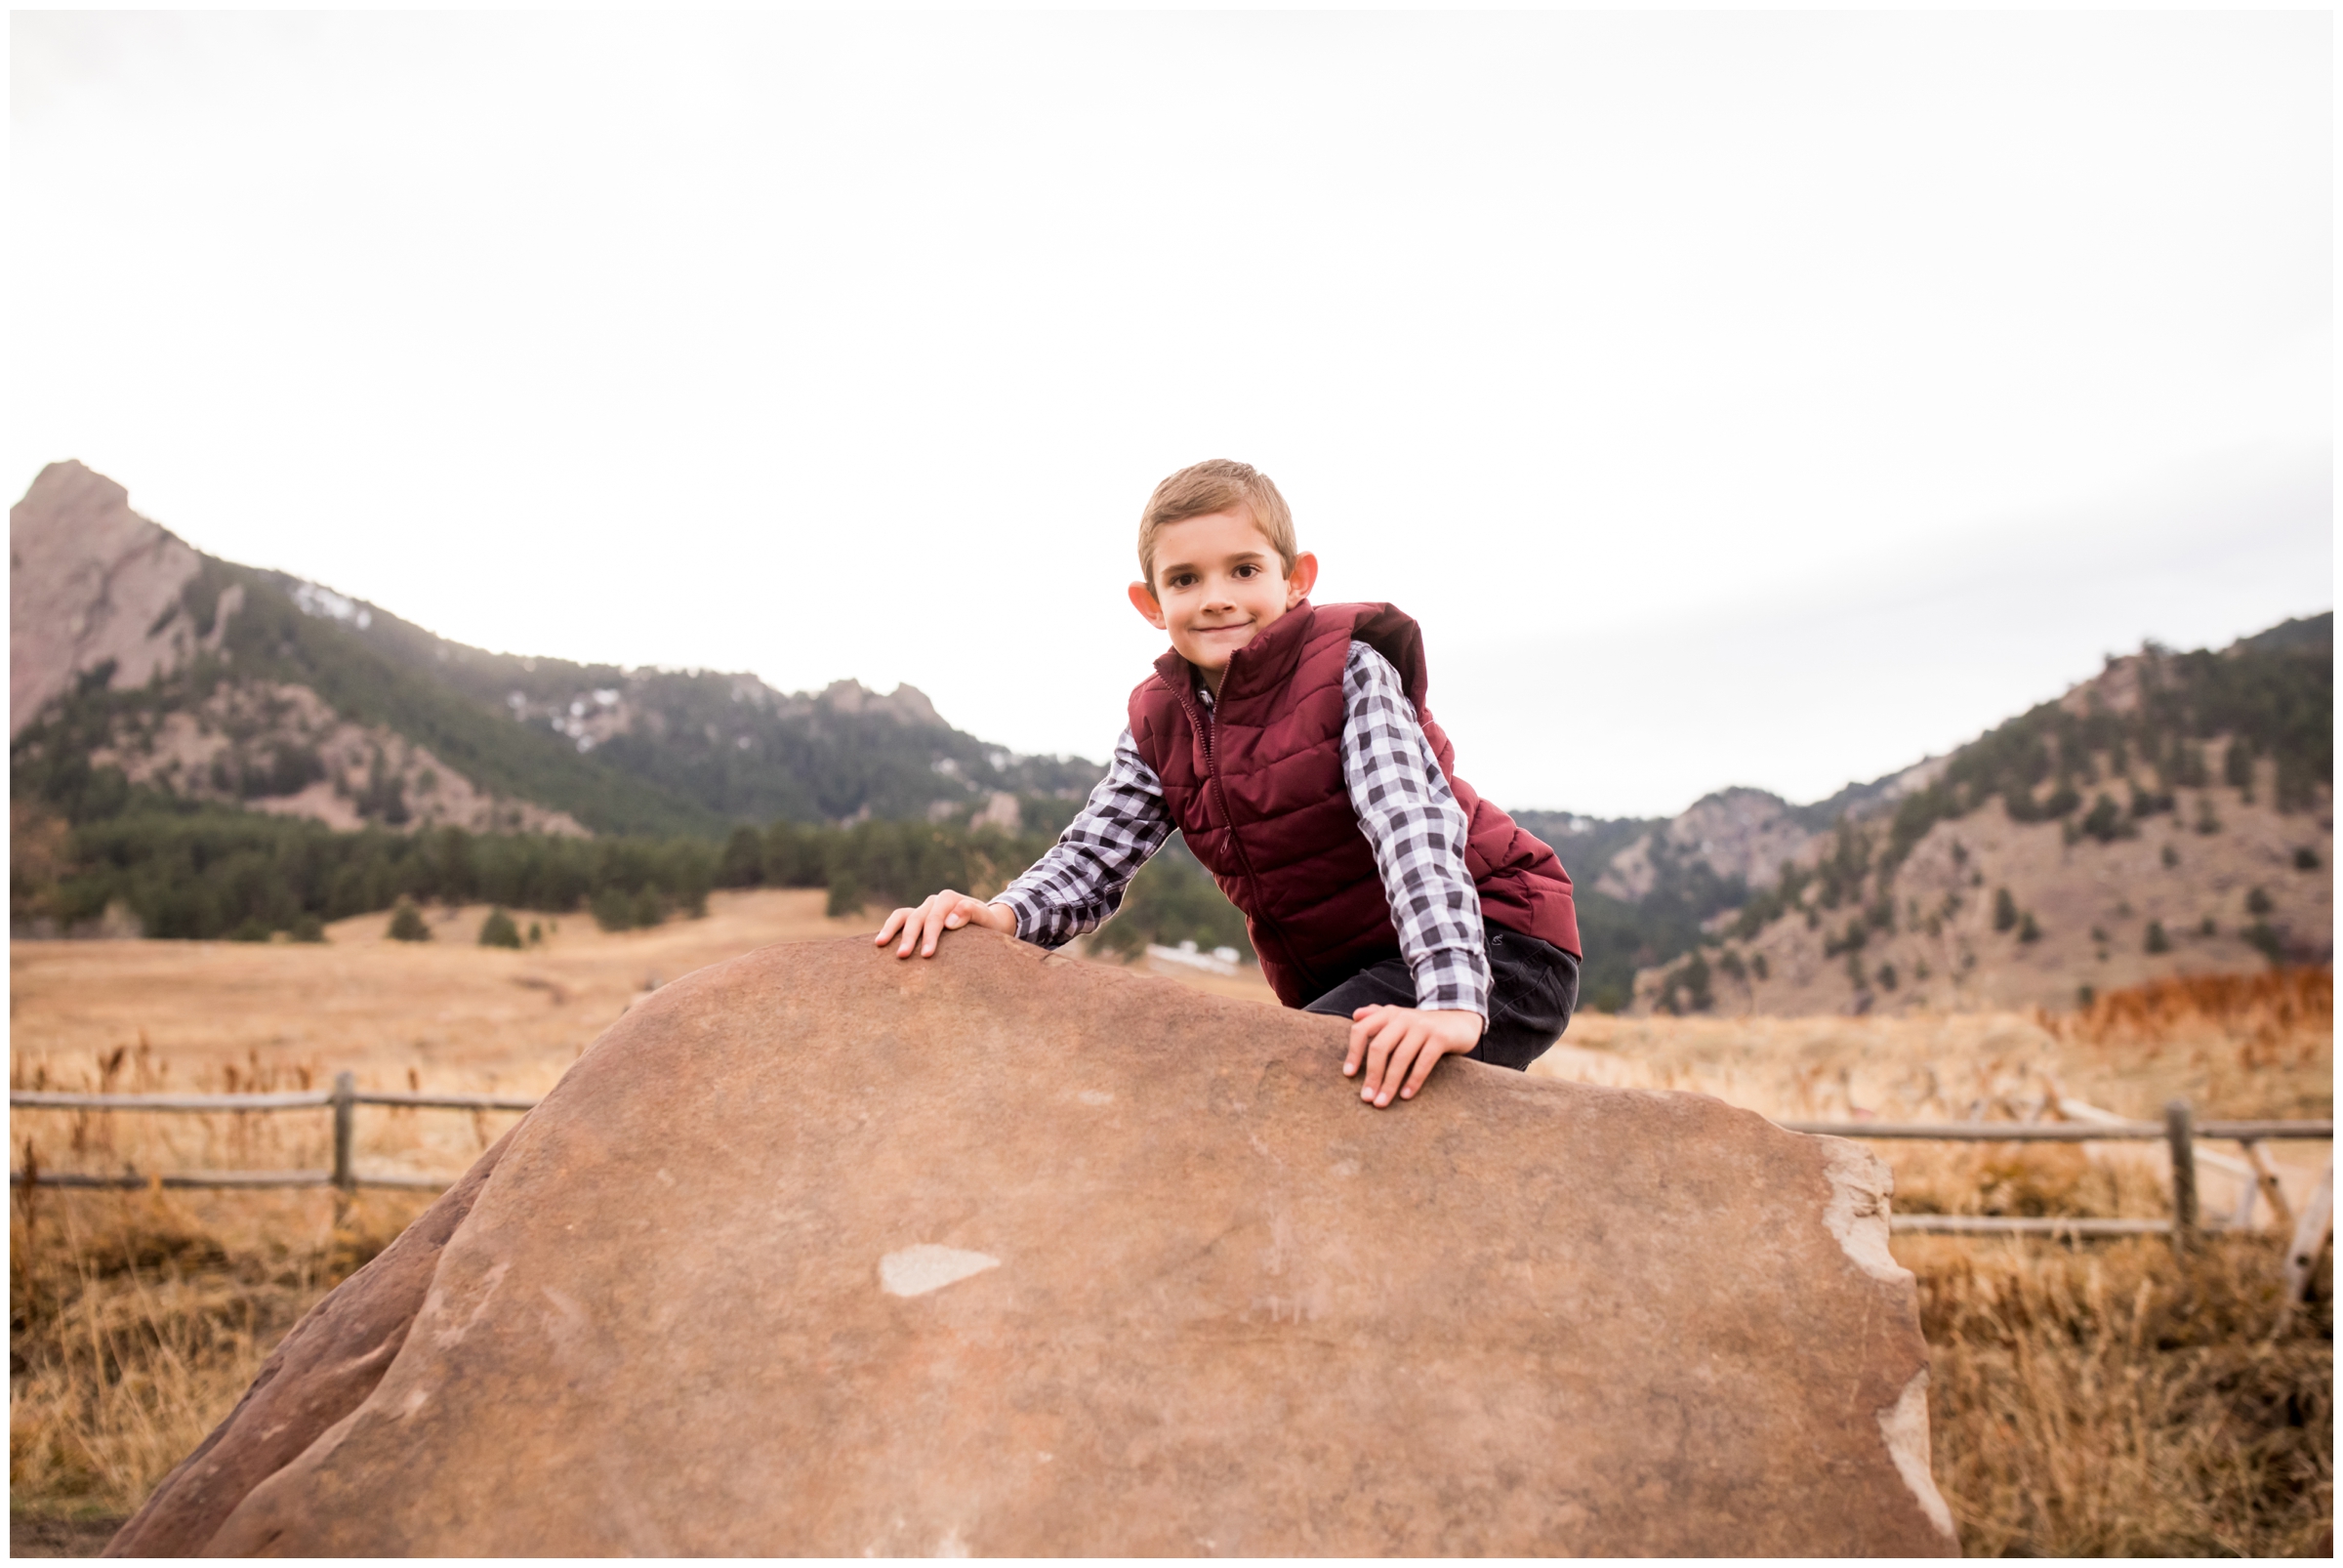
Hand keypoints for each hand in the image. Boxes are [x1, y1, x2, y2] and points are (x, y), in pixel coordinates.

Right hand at [874, 890, 1016, 957]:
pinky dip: (889, 928)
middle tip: (903, 956)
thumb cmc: (989, 925)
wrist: (987, 923)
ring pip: (903, 915)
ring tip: (881, 944)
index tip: (928, 955)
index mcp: (950, 899)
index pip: (936, 916)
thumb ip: (973, 913)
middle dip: (910, 937)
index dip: (931, 935)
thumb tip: (951, 917)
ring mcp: (923, 908)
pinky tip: (879, 943)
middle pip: (917, 917)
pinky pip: (899, 919)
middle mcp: (934, 901)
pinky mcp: (916, 918)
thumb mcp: (988, 920)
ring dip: (892, 929)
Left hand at [1343, 1005, 1482, 1106]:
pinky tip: (1405, 1095)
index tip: (1348, 1075)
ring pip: (1400, 1057)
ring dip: (1389, 1083)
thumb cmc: (1424, 1025)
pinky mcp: (1440, 1037)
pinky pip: (1424, 1061)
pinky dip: (1413, 1080)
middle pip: (1380, 1047)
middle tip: (1366, 1098)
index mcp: (1389, 1014)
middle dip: (1371, 1075)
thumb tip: (1355, 1017)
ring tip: (1382, 1102)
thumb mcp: (1401, 1018)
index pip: (1362, 1030)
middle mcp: (1403, 1017)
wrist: (1460, 1020)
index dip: (1353, 1053)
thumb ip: (1377, 1015)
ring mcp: (1423, 1026)